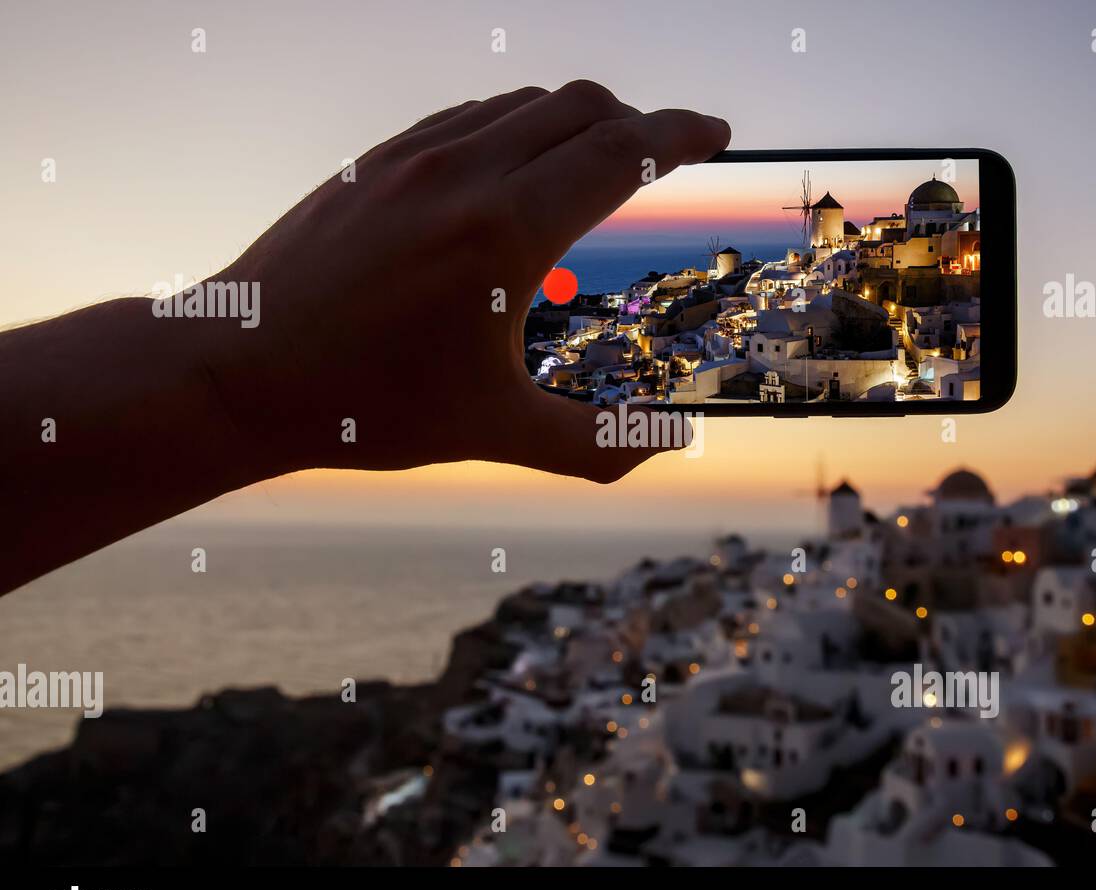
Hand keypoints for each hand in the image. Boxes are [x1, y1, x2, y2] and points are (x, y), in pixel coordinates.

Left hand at [199, 81, 729, 481]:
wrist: (239, 371)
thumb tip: (671, 443)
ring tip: (599, 164)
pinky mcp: (376, 161)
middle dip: (641, 123)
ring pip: (525, 102)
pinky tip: (518, 169)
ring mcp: (413, 157)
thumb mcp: (495, 434)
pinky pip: (471, 115)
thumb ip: (595, 444)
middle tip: (667, 157)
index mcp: (505, 232)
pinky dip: (519, 125)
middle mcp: (464, 173)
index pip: (624, 150)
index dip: (684, 133)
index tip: (718, 134)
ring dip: (580, 120)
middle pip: (584, 108)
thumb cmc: (366, 406)